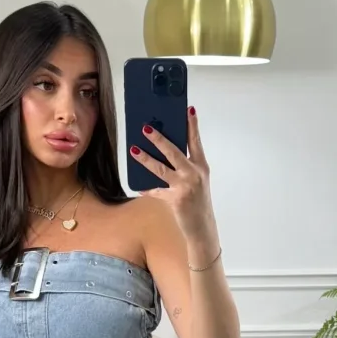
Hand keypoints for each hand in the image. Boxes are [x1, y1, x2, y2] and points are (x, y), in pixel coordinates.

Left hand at [130, 108, 213, 238]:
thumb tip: (163, 153)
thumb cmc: (198, 202)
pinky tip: (139, 187)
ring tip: (133, 150)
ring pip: (161, 168)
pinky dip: (147, 189)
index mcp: (201, 166)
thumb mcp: (196, 181)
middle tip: (146, 128)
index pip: (195, 141)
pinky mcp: (175, 199)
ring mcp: (185, 186)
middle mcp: (194, 173)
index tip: (188, 109)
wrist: (202, 228)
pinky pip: (156, 191)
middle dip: (159, 139)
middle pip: (174, 151)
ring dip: (145, 158)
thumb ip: (184, 167)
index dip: (192, 125)